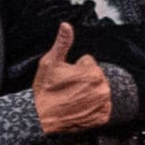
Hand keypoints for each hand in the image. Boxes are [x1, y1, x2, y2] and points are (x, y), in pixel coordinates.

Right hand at [30, 20, 115, 137]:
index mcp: (93, 73)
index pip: (88, 63)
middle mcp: (102, 88)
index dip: (75, 69)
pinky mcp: (101, 118)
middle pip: (95, 77)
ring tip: (72, 98)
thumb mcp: (50, 63)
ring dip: (89, 93)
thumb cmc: (45, 91)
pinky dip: (93, 108)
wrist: (40, 119)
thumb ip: (62, 43)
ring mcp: (103, 104)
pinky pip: (102, 107)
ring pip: (98, 91)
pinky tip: (79, 108)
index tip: (65, 77)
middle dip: (83, 80)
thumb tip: (66, 26)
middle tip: (67, 89)